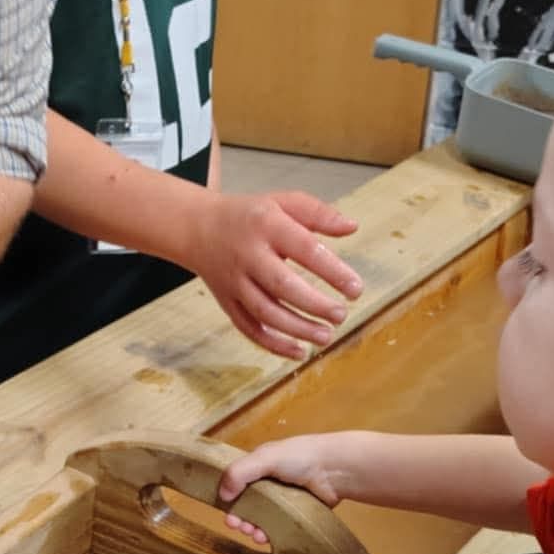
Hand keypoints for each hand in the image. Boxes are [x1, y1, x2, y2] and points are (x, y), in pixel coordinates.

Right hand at [195, 192, 361, 361]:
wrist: (198, 228)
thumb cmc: (249, 216)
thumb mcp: (283, 202)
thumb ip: (318, 213)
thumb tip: (352, 227)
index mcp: (266, 225)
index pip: (304, 249)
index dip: (332, 272)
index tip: (355, 289)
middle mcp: (248, 255)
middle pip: (282, 285)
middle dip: (315, 305)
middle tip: (341, 315)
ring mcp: (234, 282)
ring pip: (265, 312)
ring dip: (297, 329)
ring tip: (326, 336)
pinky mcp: (227, 303)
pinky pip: (248, 328)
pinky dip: (273, 344)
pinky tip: (299, 352)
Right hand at [218, 434, 359, 543]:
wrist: (336, 470)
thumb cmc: (301, 457)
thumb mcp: (265, 458)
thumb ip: (240, 473)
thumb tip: (222, 494)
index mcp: (260, 466)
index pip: (236, 484)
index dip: (228, 499)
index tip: (226, 514)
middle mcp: (270, 484)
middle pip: (246, 505)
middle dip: (239, 518)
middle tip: (238, 527)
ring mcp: (283, 501)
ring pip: (260, 519)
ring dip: (252, 528)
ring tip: (254, 534)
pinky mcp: (296, 514)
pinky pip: (277, 527)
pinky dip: (268, 534)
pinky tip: (265, 538)